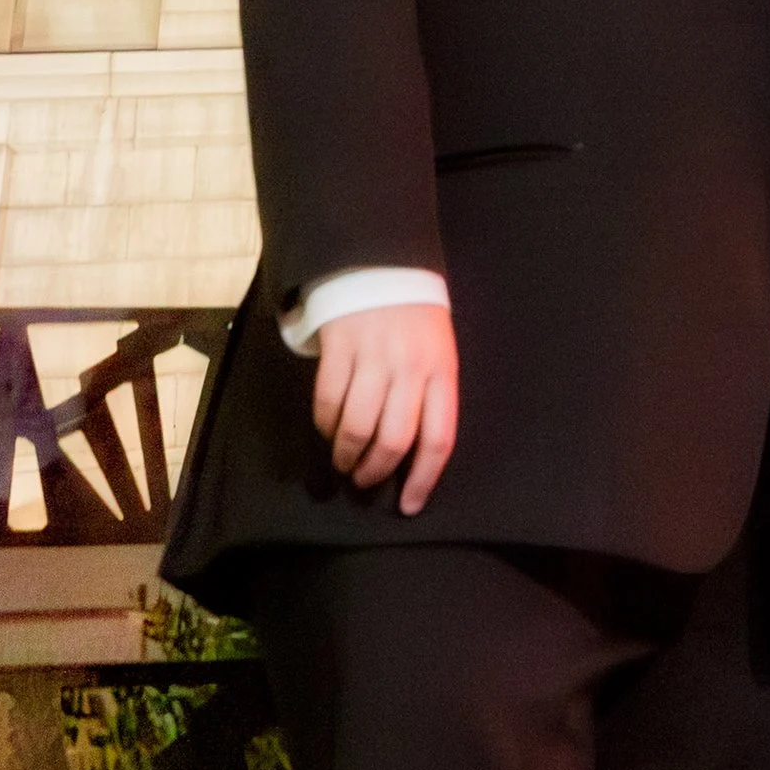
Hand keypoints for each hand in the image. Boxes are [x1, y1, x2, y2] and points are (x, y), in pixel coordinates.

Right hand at [312, 302, 456, 511]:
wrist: (382, 264)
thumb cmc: (416, 318)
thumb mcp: (439, 351)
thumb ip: (432, 395)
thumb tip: (416, 454)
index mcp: (443, 370)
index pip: (439, 438)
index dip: (423, 479)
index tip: (409, 506)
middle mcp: (411, 366)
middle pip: (395, 439)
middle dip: (377, 472)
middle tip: (367, 482)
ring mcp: (374, 356)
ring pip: (358, 427)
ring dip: (347, 455)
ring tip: (345, 462)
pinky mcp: (340, 347)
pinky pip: (328, 401)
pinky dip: (325, 425)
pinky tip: (329, 430)